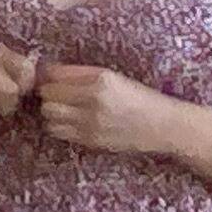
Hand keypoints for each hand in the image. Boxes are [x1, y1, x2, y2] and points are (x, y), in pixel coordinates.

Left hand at [35, 61, 189, 157]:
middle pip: (48, 95)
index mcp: (101, 78)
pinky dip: (57, 126)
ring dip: (51, 111)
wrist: (164, 126)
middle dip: (48, 94)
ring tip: (62, 109)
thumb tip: (47, 71)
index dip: (48, 76)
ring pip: (49, 114)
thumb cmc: (139, 97)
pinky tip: (70, 122)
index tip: (51, 78)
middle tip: (56, 95)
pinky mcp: (91, 140)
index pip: (55, 74)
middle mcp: (94, 98)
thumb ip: (82, 74)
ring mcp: (91, 121)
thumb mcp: (114, 77)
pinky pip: (58, 131)